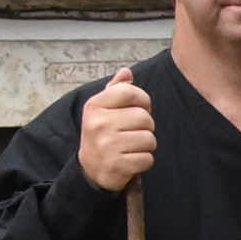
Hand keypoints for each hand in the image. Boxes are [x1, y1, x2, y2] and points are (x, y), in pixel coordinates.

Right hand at [77, 69, 156, 193]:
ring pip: (149, 139)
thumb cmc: (104, 133)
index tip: (137, 109)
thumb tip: (126, 71)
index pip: (131, 92)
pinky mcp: (116, 165)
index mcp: (95, 105)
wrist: (91, 167)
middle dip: (145, 127)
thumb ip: (116, 89)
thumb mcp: (104, 109)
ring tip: (130, 146)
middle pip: (145, 117)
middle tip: (132, 133)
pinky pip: (148, 158)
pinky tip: (130, 159)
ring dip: (146, 145)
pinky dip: (144, 161)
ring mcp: (106, 145)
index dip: (142, 101)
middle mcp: (99, 123)